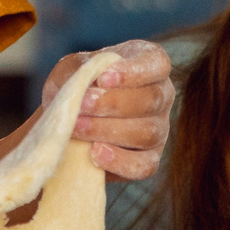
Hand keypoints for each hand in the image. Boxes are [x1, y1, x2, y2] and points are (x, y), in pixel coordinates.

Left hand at [42, 40, 173, 178]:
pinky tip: (94, 153)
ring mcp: (160, 129)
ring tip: (77, 127)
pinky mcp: (150, 159)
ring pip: (147, 132)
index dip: (133, 72)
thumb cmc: (76, 86)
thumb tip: (84, 87)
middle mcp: (162, 95)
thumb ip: (78, 72)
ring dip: (109, 130)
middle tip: (82, 104)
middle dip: (113, 104)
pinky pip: (145, 165)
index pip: (156, 64)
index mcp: (150, 64)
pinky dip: (119, 161)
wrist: (67, 120)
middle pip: (151, 100)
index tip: (103, 78)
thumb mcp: (72, 69)